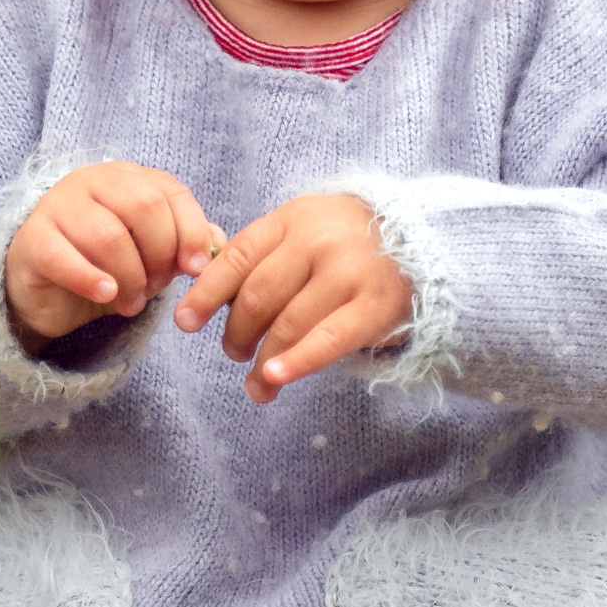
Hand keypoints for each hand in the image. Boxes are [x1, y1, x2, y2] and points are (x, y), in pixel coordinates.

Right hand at [3, 161, 223, 352]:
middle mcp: (91, 182)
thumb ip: (184, 243)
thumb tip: (218, 244)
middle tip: (156, 288)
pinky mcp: (33, 240)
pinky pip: (65, 258)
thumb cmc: (104, 264)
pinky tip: (106, 295)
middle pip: (143, 207)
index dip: (190, 231)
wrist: (46, 289)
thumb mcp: (150, 254)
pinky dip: (92, 280)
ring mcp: (58, 207)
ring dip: (130, 277)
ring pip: (108, 236)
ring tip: (131, 302)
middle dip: (159, 255)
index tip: (196, 268)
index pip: (169, 192)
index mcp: (125, 178)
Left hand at [173, 194, 411, 402]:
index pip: (236, 258)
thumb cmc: (346, 242)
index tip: (185, 322)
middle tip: (233, 353)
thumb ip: (262, 255)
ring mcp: (348, 272)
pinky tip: (276, 379)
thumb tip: (206, 295)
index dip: (205, 294)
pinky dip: (298, 362)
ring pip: (288, 324)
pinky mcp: (375, 305)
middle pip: (258, 296)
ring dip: (264, 362)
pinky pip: (329, 340)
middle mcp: (317, 241)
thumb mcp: (303, 230)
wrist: (422, 238)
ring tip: (255, 386)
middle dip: (237, 333)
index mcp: (291, 220)